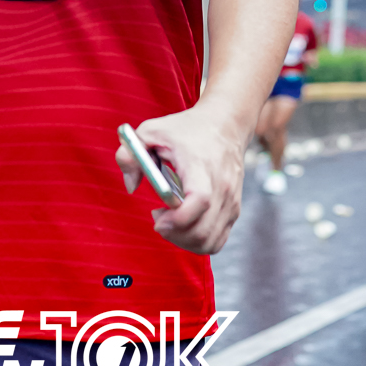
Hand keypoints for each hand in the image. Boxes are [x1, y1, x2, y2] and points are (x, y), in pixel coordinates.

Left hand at [115, 102, 247, 254]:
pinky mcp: (234, 209)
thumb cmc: (186, 129)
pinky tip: (185, 224)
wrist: (225, 124)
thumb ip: (130, 155)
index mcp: (201, 166)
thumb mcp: (150, 131)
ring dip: (184, 241)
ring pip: (210, 241)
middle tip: (158, 220)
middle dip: (174, 235)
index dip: (176, 219)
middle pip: (203, 230)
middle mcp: (222, 186)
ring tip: (170, 222)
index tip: (156, 217)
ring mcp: (231, 200)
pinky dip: (198, 241)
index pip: (199, 201)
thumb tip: (130, 187)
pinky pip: (218, 240)